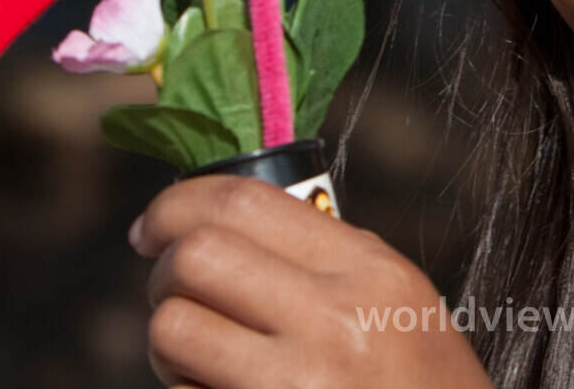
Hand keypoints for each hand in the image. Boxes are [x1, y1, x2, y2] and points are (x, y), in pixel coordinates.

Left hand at [130, 174, 493, 388]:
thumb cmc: (422, 385)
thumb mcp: (396, 298)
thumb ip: (325, 255)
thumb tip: (222, 217)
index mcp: (366, 269)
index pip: (243, 202)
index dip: (176, 204)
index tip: (151, 227)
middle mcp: (334, 319)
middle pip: (195, 256)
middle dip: (163, 273)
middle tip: (176, 294)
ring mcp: (297, 385)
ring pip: (173, 328)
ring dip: (169, 341)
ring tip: (198, 357)